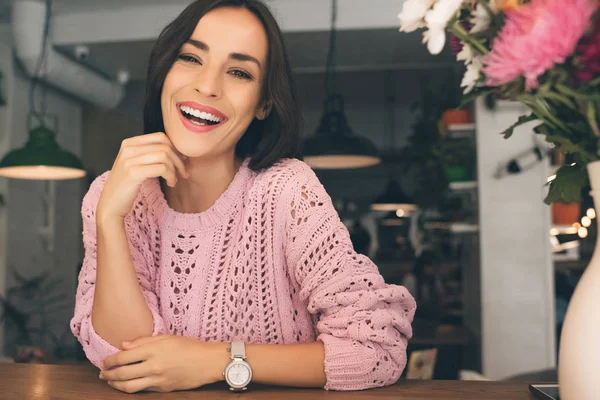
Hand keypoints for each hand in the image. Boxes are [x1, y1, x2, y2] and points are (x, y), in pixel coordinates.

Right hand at [96, 132, 189, 222]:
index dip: (175, 148)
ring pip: (165, 156)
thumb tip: (177, 151)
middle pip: (165, 146)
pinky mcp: (133, 172)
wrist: (110, 204)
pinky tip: (170, 183)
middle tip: (183, 173)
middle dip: (179, 160)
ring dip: (175, 169)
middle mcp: (128, 148)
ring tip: (174, 180)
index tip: (181, 160)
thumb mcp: (135, 164)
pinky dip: (171, 176)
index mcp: (129, 143)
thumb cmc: (126, 186)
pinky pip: (162, 168)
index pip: (160, 137)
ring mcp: (129, 160)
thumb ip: (149, 154)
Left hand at [99, 335, 228, 392]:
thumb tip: (124, 345)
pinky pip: (143, 390)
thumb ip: (144, 341)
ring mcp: (158, 380)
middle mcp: (153, 366)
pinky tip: (128, 385)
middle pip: (122, 374)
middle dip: (108, 374)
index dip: (110, 360)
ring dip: (116, 385)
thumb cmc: (190, 346)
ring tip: (110, 381)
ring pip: (129, 387)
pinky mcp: (163, 389)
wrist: (208, 362)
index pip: (123, 357)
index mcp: (153, 350)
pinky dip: (131, 388)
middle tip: (102, 373)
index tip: (104, 360)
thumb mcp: (167, 337)